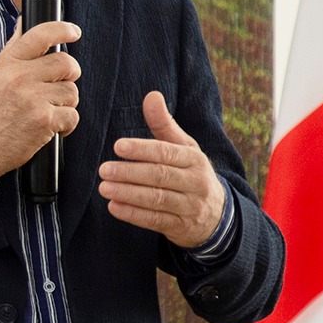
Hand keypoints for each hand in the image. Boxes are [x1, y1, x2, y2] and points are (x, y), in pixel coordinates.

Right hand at [0, 21, 82, 177]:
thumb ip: (12, 51)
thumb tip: (23, 24)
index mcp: (8, 63)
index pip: (40, 35)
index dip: (62, 30)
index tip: (73, 31)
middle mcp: (21, 77)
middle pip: (66, 63)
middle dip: (70, 74)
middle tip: (61, 84)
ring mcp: (34, 98)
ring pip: (71, 91)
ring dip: (66, 103)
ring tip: (49, 110)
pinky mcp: (44, 120)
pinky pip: (72, 115)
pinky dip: (66, 125)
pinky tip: (51, 128)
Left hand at [97, 91, 225, 249]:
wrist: (218, 216)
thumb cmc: (192, 173)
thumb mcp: (184, 147)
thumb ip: (164, 124)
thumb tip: (151, 95)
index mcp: (194, 159)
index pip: (166, 152)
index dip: (142, 149)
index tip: (118, 146)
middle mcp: (195, 182)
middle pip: (160, 176)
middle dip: (130, 173)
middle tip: (104, 169)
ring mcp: (190, 206)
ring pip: (157, 199)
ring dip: (128, 194)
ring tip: (104, 187)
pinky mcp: (181, 227)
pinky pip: (155, 220)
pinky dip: (134, 215)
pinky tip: (114, 207)